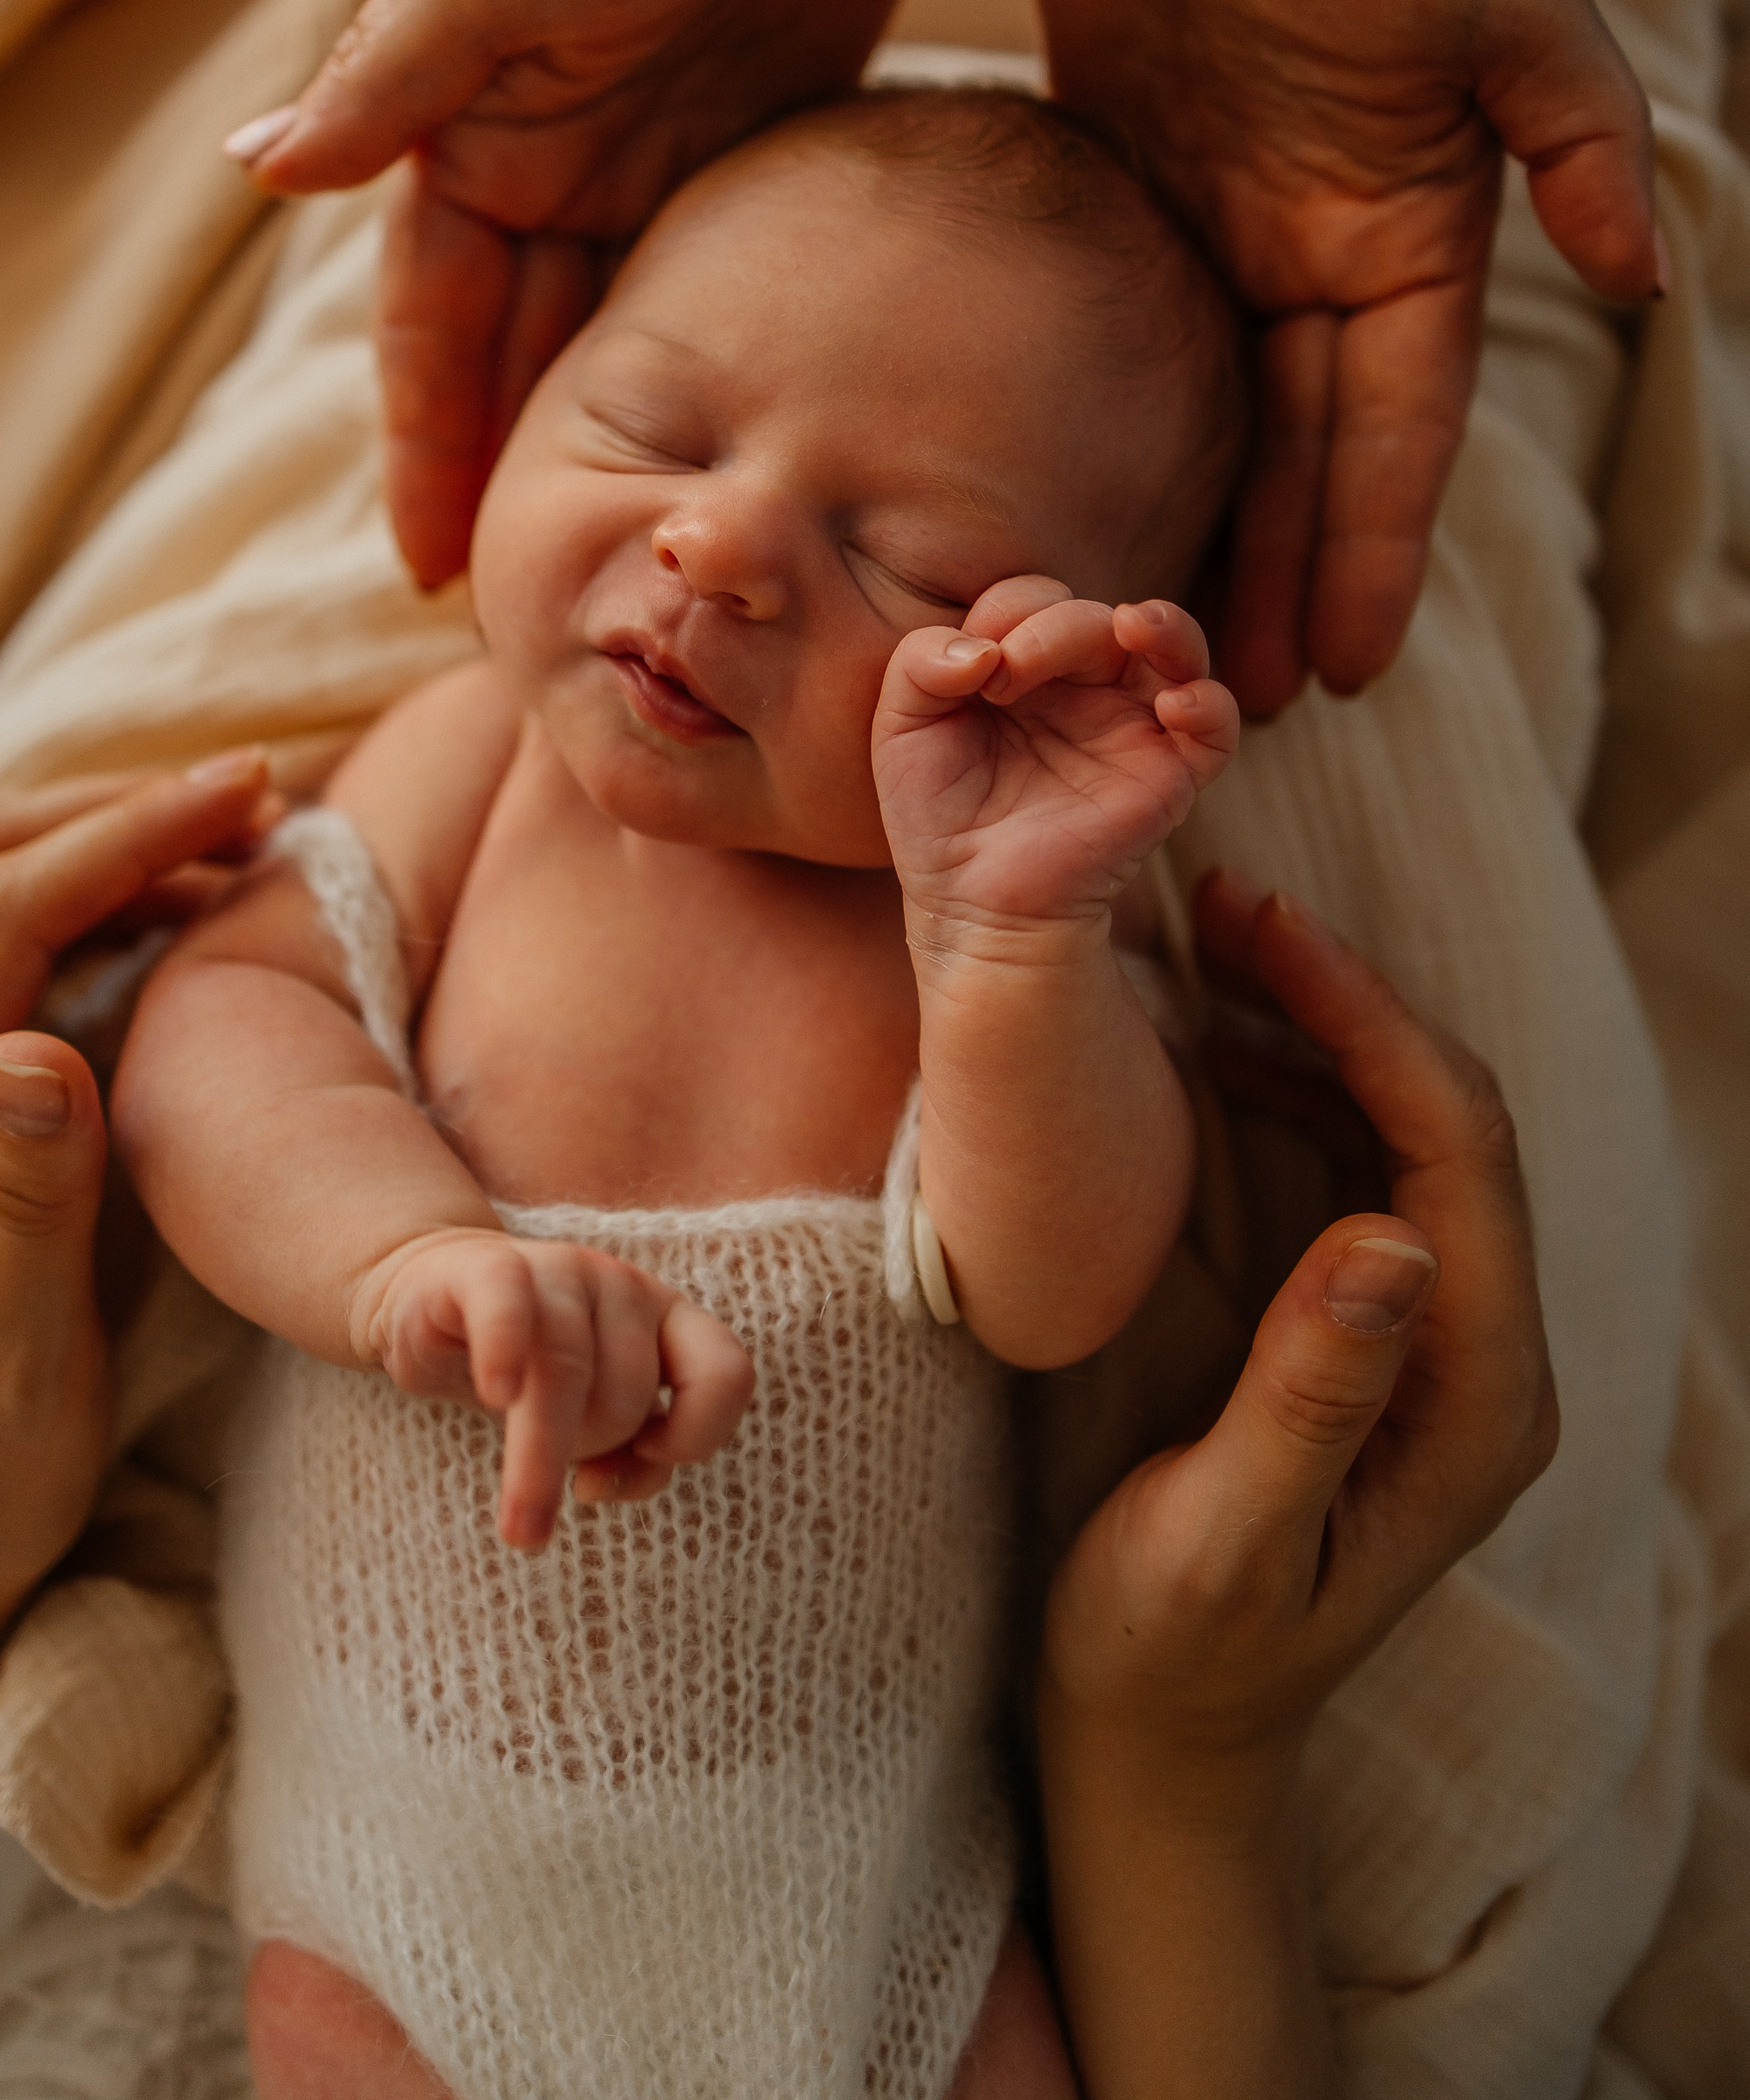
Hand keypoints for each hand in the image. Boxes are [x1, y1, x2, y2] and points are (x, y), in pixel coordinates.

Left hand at [0, 755, 275, 1865]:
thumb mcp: (17, 1371)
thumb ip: (26, 1206)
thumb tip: (33, 1045)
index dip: (125, 834)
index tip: (248, 797)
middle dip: (112, 804)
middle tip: (258, 791)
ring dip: (91, 834)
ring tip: (230, 835)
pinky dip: (72, 891)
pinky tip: (164, 909)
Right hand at [228, 0, 936, 587]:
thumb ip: (388, 78)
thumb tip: (254, 169)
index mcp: (470, 131)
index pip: (432, 326)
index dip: (428, 444)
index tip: (431, 565)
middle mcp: (545, 155)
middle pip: (515, 350)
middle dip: (508, 468)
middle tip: (526, 608)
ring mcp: (644, 151)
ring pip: (610, 331)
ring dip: (602, 432)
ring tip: (615, 552)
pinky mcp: (744, 140)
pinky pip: (709, 281)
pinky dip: (702, 363)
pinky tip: (719, 445)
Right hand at [348, 1225, 754, 1550]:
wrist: (435, 1306)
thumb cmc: (533, 1376)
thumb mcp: (594, 1425)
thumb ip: (631, 1460)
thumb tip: (599, 1487)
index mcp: (666, 1319)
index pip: (726, 1371)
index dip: (702, 1432)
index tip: (647, 1457)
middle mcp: (622, 1287)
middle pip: (630, 1392)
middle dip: (592, 1448)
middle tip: (549, 1473)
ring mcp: (557, 1270)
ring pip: (568, 1369)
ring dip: (541, 1459)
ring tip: (520, 1525)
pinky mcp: (487, 1269)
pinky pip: (508, 1306)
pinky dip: (505, 1351)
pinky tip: (498, 1395)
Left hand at [873, 578, 1238, 945]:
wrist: (972, 906)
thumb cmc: (938, 817)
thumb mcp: (901, 728)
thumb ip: (919, 663)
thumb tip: (984, 648)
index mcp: (1024, 665)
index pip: (1034, 600)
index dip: (1007, 613)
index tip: (975, 672)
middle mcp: (1085, 686)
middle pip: (1097, 616)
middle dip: (1054, 629)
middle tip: (1008, 679)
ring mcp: (1132, 727)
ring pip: (1175, 647)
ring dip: (1164, 624)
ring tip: (1135, 623)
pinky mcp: (1169, 776)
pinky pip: (1216, 727)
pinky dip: (1208, 705)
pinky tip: (1173, 706)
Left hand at [1031, 0, 1657, 713]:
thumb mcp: (1503, 1)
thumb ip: (1579, 135)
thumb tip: (1644, 276)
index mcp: (1414, 236)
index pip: (1398, 432)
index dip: (1377, 550)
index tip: (1355, 668)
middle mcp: (1329, 253)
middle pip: (1313, 456)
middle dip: (1292, 578)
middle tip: (1245, 707)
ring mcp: (1234, 232)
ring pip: (1228, 423)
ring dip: (1215, 532)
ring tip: (1171, 649)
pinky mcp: (1142, 200)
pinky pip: (1141, 349)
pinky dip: (1134, 434)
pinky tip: (1096, 511)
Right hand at [1041, 867, 1557, 1794]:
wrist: (1166, 1744)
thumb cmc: (1177, 1658)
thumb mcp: (1225, 1541)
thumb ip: (1311, 1398)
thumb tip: (1391, 1240)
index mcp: (1474, 1402)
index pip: (1457, 1154)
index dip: (1367, 1020)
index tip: (1257, 928)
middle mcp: (1483, 1360)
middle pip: (1451, 1121)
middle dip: (1346, 996)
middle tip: (1222, 904)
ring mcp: (1437, 1344)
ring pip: (1410, 1131)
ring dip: (1319, 1029)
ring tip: (1205, 955)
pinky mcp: (1378, 1336)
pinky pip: (1365, 1170)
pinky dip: (1296, 1089)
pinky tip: (1212, 1056)